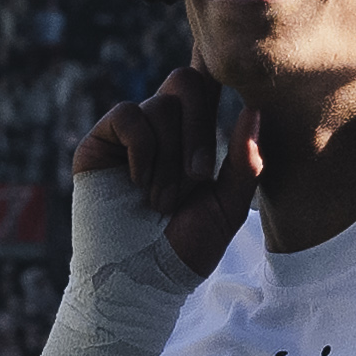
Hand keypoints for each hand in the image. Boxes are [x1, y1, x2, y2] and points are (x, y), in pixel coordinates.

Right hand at [67, 65, 263, 290]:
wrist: (142, 279)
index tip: (231, 84)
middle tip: (197, 178)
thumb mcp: (227, 206)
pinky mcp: (100, 143)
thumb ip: (245, 161)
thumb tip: (256, 109)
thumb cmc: (185, 248)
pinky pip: (129, 116)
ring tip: (161, 200)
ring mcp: (129, 133)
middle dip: (198, 129)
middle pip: (186, 82)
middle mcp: (161, 127)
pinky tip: (139, 183)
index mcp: (192, 136)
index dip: (216, 76)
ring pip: (160, 105)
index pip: (206, 85)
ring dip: (170, 157)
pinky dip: (142, 149)